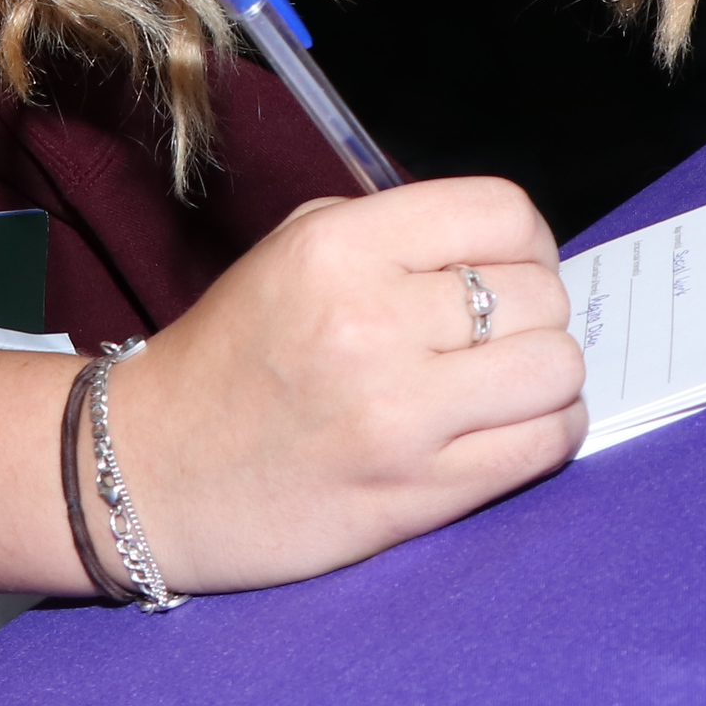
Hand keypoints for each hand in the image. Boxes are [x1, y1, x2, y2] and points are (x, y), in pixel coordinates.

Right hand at [97, 177, 582, 592]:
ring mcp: (399, 414)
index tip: (514, 264)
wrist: (150, 471)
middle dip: (534, 309)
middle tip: (501, 332)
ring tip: (510, 383)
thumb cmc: (229, 357)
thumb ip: (394, 233)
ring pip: (555, 368)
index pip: (502, 213)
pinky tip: (513, 426)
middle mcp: (373, 323)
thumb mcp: (292, 250)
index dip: (526, 240)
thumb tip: (505, 246)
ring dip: (547, 374)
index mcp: (340, 248)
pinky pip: (545, 444)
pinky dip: (549, 429)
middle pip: (538, 293)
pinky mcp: (419, 492)